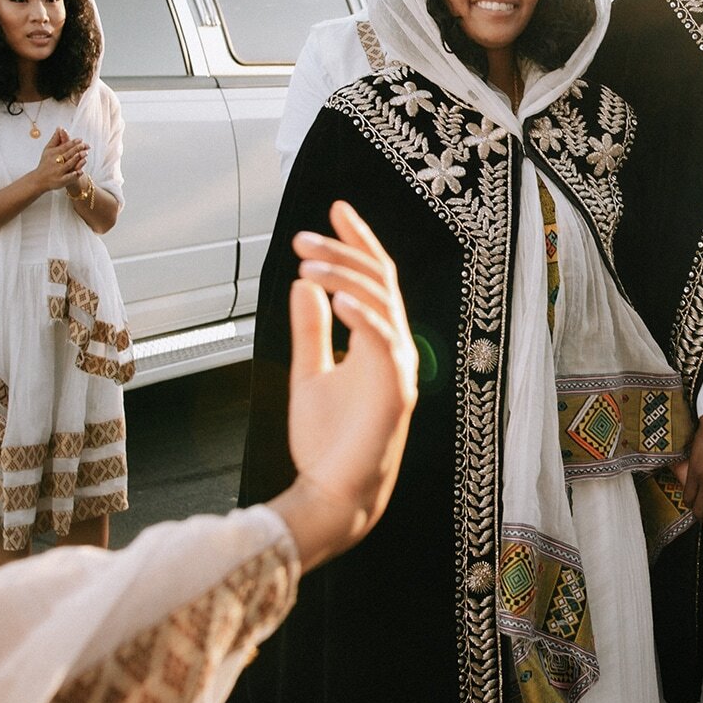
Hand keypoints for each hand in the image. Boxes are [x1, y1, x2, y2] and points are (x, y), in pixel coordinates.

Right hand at [31, 127, 86, 193]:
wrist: (39, 179)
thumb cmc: (45, 163)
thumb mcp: (48, 150)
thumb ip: (55, 139)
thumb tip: (60, 127)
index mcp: (53, 153)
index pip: (64, 147)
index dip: (72, 143)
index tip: (80, 139)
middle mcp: (55, 162)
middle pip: (67, 154)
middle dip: (76, 149)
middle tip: (85, 145)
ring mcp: (58, 172)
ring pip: (68, 164)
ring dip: (77, 159)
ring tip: (85, 154)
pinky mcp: (60, 181)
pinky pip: (68, 177)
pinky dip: (74, 175)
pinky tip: (80, 171)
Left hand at [272, 201, 418, 568]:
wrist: (333, 493)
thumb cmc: (327, 442)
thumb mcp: (310, 373)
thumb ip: (310, 331)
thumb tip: (304, 286)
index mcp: (380, 343)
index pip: (375, 279)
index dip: (358, 241)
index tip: (337, 208)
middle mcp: (397, 350)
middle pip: (379, 282)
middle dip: (343, 252)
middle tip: (301, 239)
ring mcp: (401, 369)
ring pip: (381, 303)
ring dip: (343, 276)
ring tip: (306, 264)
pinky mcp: (396, 391)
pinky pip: (383, 341)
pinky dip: (360, 315)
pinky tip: (331, 296)